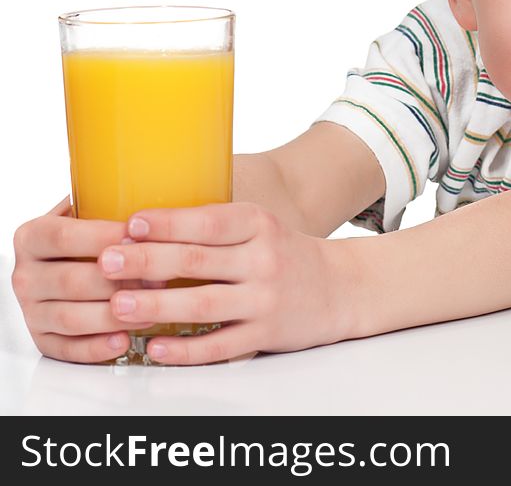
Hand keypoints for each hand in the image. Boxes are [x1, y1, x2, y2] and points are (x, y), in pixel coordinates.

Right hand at [11, 196, 157, 362]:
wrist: (76, 261)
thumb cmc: (96, 234)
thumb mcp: (92, 209)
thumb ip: (106, 200)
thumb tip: (148, 186)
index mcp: (33, 236)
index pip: (63, 237)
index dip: (103, 238)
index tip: (140, 238)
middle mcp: (25, 273)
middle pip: (71, 281)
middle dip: (120, 281)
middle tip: (159, 277)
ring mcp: (31, 309)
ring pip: (71, 318)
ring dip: (116, 315)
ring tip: (152, 308)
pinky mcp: (44, 338)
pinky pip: (67, 349)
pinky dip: (97, 348)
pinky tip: (124, 340)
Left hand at [97, 202, 354, 364]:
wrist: (341, 287)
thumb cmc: (285, 254)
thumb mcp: (259, 227)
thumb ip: (214, 227)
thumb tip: (143, 230)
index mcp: (259, 225)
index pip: (209, 222)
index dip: (169, 222)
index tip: (130, 224)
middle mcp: (264, 260)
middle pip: (198, 260)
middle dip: (147, 261)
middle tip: (107, 261)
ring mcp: (265, 299)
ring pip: (203, 304)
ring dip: (157, 304)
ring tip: (118, 305)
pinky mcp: (267, 334)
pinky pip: (220, 345)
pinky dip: (186, 349)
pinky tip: (156, 348)